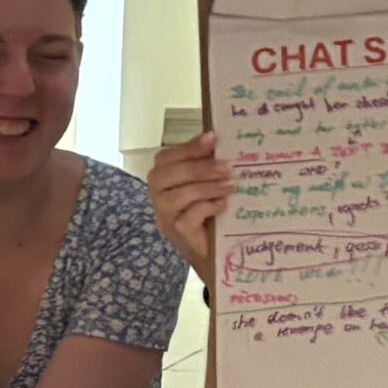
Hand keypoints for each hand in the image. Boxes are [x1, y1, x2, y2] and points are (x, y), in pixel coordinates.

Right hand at [148, 133, 229, 282]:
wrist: (211, 249)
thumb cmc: (207, 211)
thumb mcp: (206, 182)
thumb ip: (204, 163)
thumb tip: (215, 137)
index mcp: (163, 179)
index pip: (165, 158)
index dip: (188, 148)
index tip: (213, 139)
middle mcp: (158, 196)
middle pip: (165, 175)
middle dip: (198, 168)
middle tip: (226, 166)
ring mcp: (165, 216)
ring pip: (176, 196)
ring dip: (206, 187)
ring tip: (229, 185)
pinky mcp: (177, 233)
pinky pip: (188, 217)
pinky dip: (207, 207)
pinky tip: (223, 204)